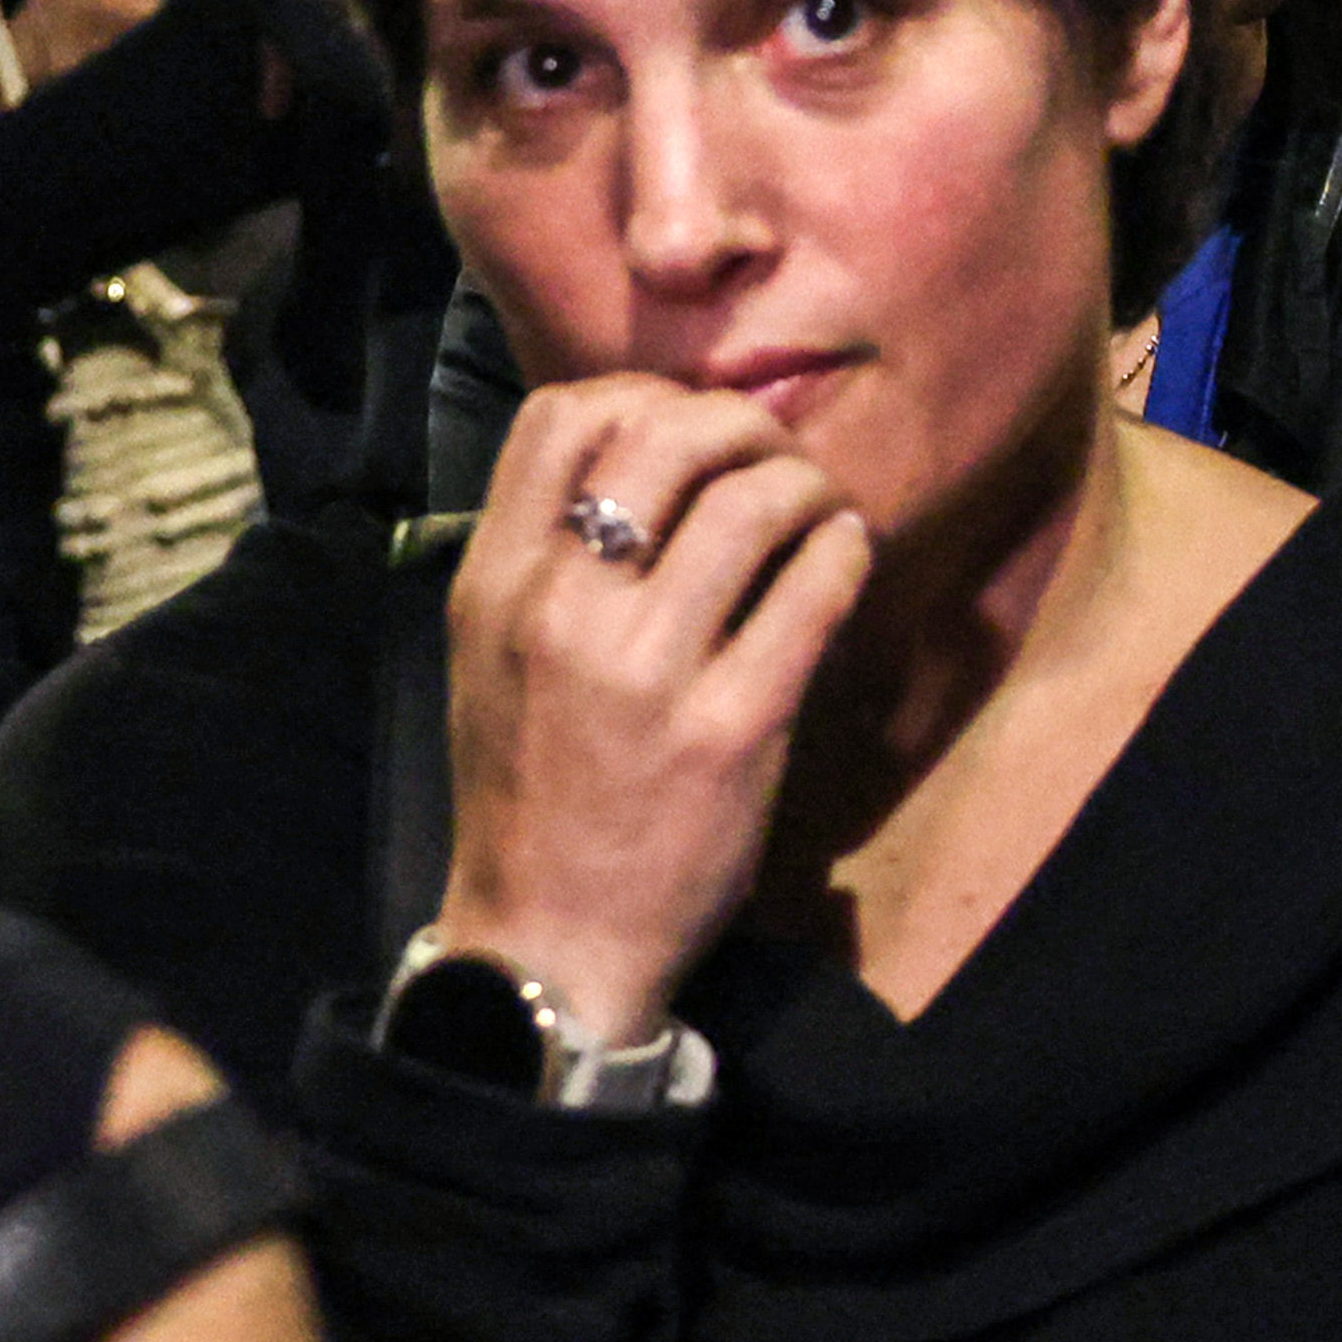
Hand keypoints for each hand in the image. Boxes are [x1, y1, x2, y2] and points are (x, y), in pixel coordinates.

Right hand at [427, 373, 872, 1046]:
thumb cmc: (531, 793)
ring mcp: (648, 670)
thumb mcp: (494, 658)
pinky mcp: (734, 725)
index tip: (694, 435)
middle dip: (748, 427)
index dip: (647, 397)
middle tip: (778, 462)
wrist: (546, 943)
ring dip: (811, 487)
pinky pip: (817, 586)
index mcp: (494, 587)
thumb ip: (550, 557)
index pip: (562, 417)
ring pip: (756, 500)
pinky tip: (844, 565)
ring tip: (820, 515)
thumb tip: (651, 453)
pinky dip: (847, 553)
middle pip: (670, 434)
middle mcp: (561, 613)